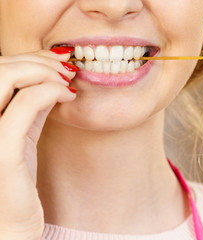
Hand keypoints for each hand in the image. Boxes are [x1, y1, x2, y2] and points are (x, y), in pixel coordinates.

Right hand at [0, 47, 77, 239]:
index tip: (57, 59)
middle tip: (66, 67)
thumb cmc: (14, 179)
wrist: (10, 223)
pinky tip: (69, 96)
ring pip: (7, 77)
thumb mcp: (20, 134)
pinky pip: (26, 104)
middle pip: (0, 68)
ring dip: (43, 71)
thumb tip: (50, 78)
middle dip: (37, 60)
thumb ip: (29, 106)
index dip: (27, 57)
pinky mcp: (1, 149)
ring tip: (68, 79)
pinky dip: (50, 91)